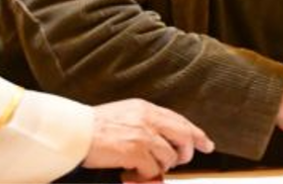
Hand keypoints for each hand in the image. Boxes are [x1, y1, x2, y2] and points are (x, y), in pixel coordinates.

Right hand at [83, 98, 213, 181]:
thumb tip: (164, 143)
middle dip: (185, 153)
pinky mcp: (136, 150)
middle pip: (183, 136)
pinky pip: (152, 170)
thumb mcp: (125, 115)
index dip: (196, 133)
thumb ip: (146, 124)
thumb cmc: (95, 126)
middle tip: (179, 162)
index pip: (179, 120)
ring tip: (140, 165)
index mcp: (145, 108)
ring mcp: (143, 134)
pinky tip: (129, 170)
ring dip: (158, 167)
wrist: (76, 130)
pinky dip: (143, 175)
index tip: (206, 143)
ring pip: (169, 158)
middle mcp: (147, 118)